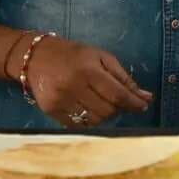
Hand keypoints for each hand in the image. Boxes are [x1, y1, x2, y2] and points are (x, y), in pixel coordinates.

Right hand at [23, 36, 153, 127]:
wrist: (32, 56)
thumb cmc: (71, 54)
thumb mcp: (99, 56)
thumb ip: (122, 77)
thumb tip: (146, 97)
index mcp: (87, 69)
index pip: (117, 94)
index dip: (134, 103)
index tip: (143, 105)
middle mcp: (73, 86)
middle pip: (108, 110)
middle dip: (118, 108)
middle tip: (116, 100)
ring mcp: (60, 100)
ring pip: (95, 120)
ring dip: (104, 115)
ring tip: (100, 103)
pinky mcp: (51, 110)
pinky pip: (79, 125)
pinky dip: (88, 120)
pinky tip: (86, 109)